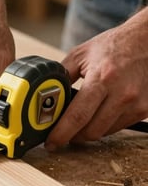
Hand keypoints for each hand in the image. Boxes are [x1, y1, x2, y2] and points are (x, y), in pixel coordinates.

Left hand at [46, 7, 147, 149]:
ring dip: (88, 132)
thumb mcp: (80, 54)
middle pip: (91, 131)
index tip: (51, 143)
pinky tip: (96, 116)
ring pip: (104, 133)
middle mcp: (122, 94)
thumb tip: (47, 93)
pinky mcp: (145, 109)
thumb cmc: (112, 46)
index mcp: (102, 78)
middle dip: (72, 136)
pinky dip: (104, 126)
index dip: (61, 133)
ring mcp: (136, 104)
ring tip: (78, 123)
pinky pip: (118, 128)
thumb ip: (62, 74)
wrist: (146, 42)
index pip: (78, 116)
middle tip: (61, 134)